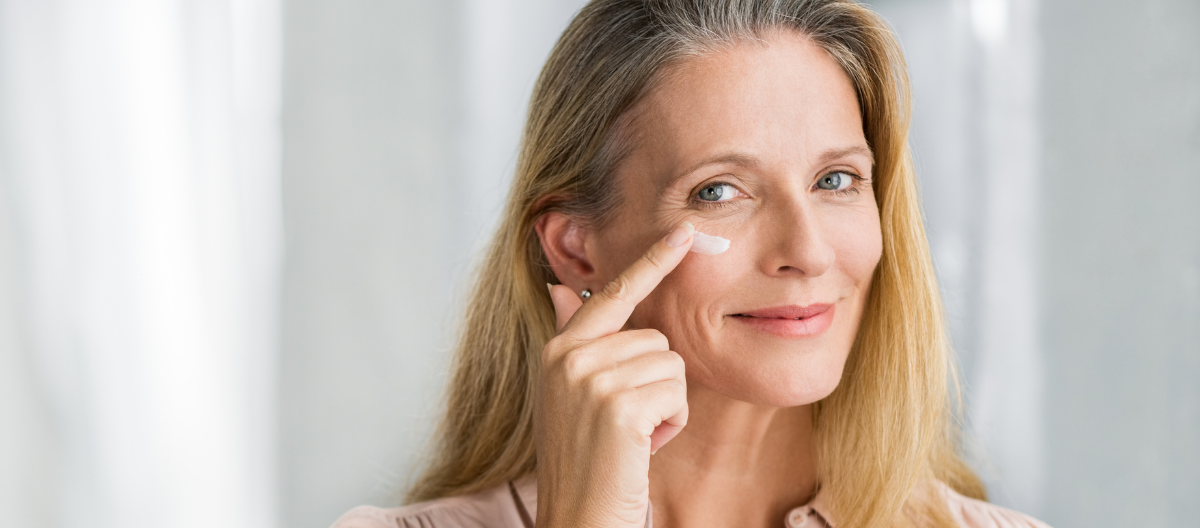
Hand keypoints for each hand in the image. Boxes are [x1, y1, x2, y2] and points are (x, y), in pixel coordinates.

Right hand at [535, 221, 694, 527]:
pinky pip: (676, 392)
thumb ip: (575, 340)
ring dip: (666, 405)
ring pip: (671, 364)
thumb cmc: (585, 462)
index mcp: (559, 350)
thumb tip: (560, 287)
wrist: (578, 519)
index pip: (611, 292)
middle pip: (655, 337)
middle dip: (658, 382)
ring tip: (632, 438)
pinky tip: (642, 448)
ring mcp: (589, 379)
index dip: (652, 262)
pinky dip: (671, 423)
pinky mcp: (617, 406)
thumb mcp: (570, 395)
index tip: (685, 232)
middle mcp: (568, 357)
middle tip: (628, 425)